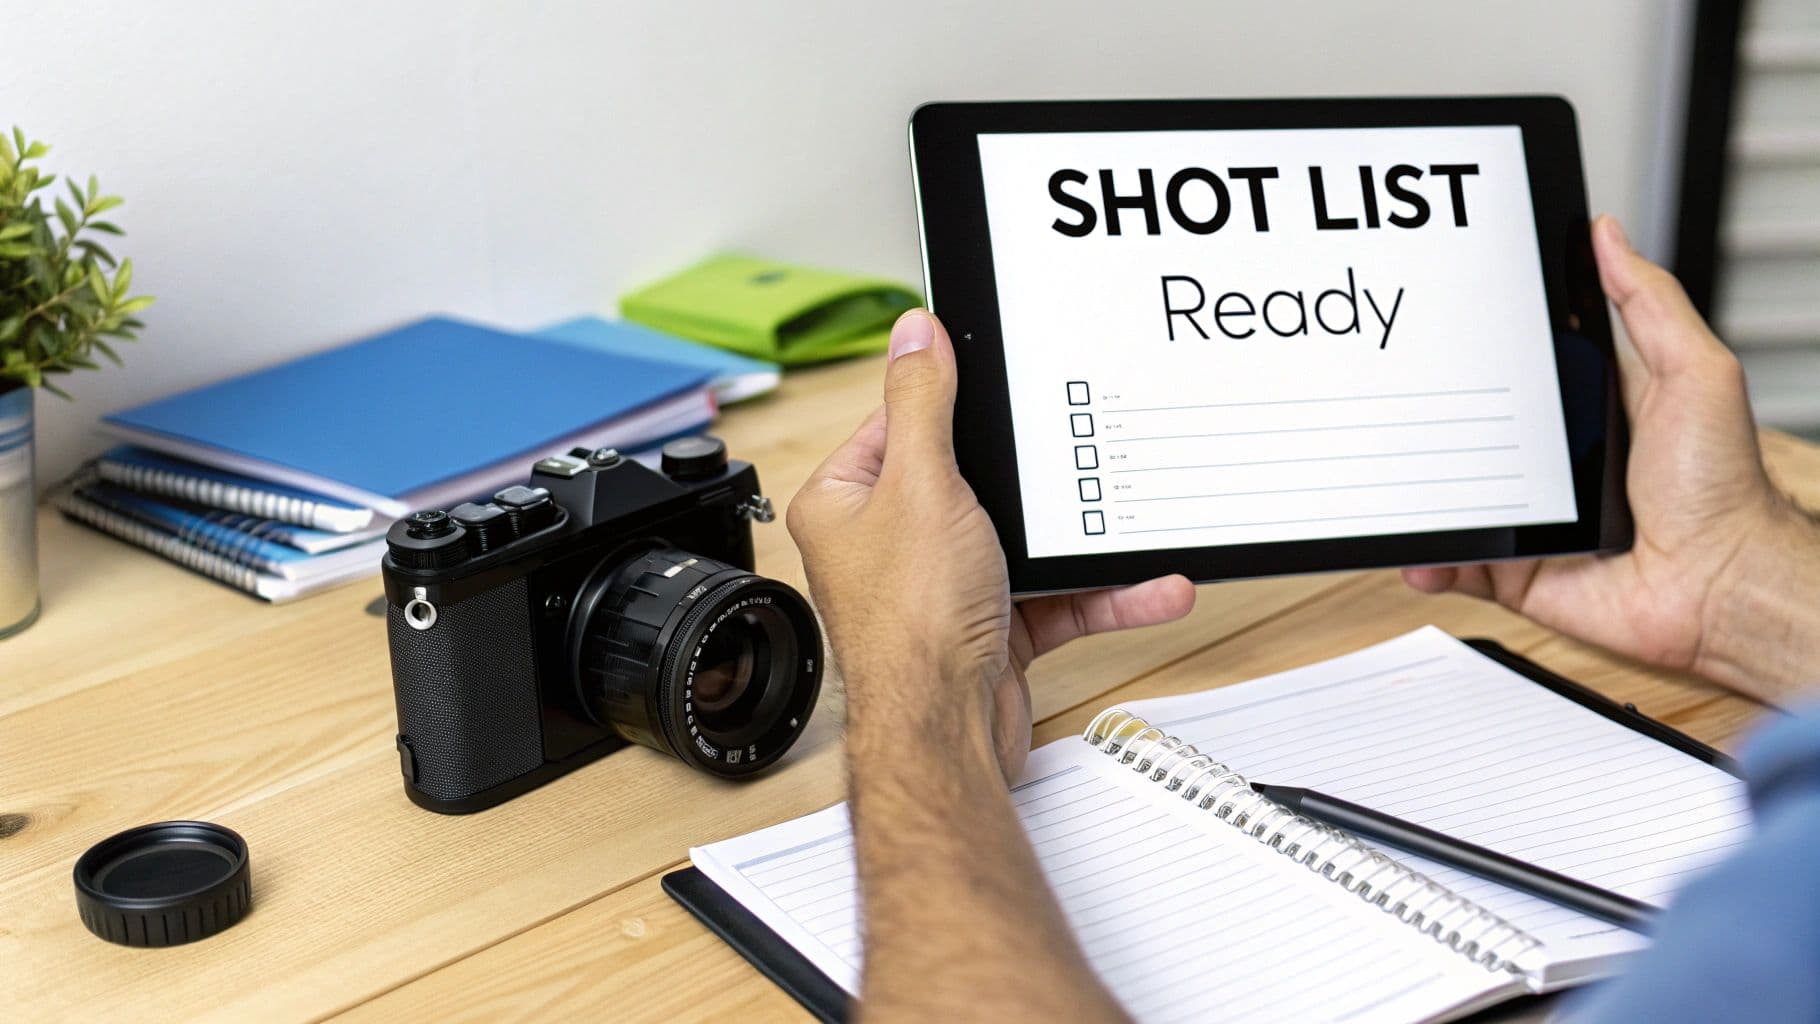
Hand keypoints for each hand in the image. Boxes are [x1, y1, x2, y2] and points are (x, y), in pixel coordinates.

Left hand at [788, 309, 1194, 778]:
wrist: (946, 732)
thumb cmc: (911, 624)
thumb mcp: (923, 483)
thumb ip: (923, 402)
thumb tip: (915, 334)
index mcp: (847, 501)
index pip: (900, 425)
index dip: (950, 407)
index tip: (995, 387)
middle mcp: (887, 544)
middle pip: (969, 480)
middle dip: (1031, 479)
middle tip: (1071, 450)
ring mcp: (941, 588)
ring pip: (1021, 543)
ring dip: (1079, 543)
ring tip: (1127, 522)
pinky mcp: (990, 629)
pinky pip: (1054, 597)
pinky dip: (1101, 594)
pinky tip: (1146, 586)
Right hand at [1404, 216, 1819, 698]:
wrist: (1718, 584)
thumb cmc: (1721, 487)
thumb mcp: (1694, 371)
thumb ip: (1649, 303)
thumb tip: (1607, 236)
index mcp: (1589, 410)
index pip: (1518, 372)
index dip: (1477, 354)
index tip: (1437, 330)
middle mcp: (1554, 464)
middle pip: (1470, 435)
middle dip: (1428, 423)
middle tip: (1392, 403)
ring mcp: (1531, 519)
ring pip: (1453, 500)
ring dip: (1417, 493)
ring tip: (1385, 477)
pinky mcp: (1516, 570)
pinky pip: (1457, 563)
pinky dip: (1429, 559)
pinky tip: (1417, 547)